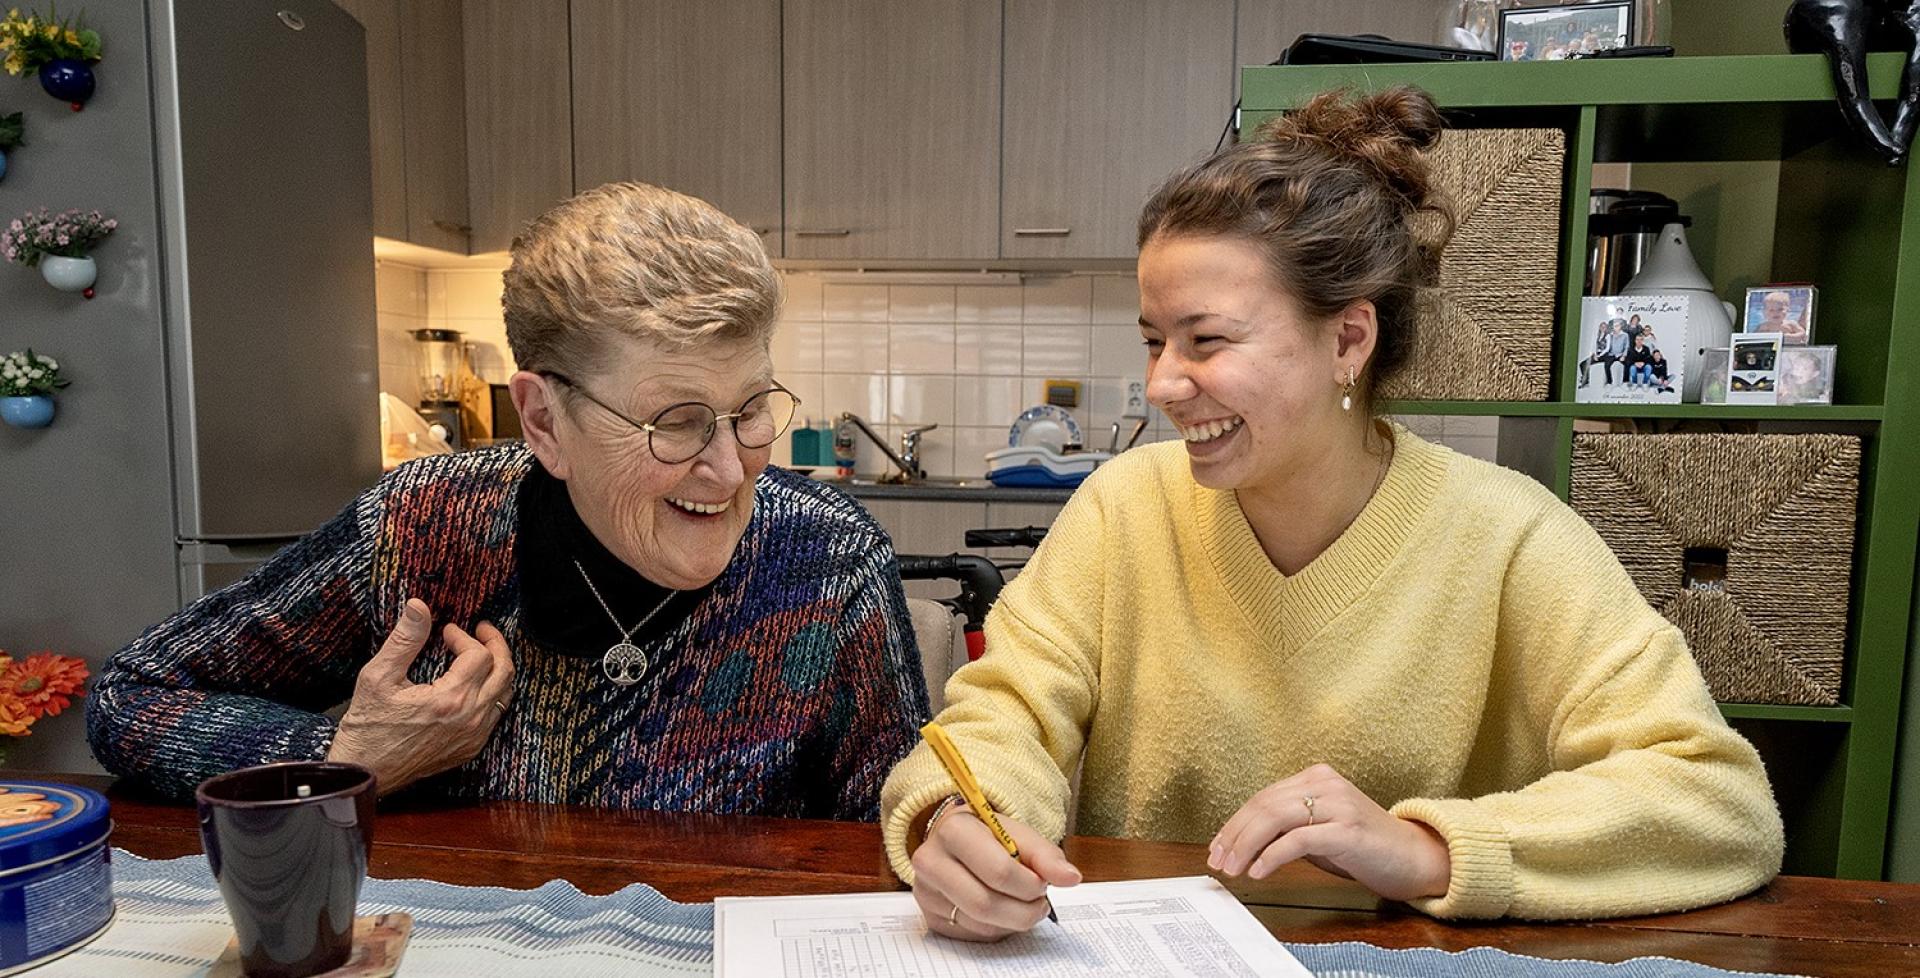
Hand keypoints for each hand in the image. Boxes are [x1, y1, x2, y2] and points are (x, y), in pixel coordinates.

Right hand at [326, 598, 515, 795]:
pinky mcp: (470, 749)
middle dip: (496, 645)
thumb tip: (418, 606)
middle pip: (504, 672)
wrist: (364, 771)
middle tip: (482, 630)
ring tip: (481, 652)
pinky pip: (495, 714)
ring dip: (497, 669)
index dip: (465, 637)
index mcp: (451, 700)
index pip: (479, 655)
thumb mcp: (378, 677)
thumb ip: (404, 640)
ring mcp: (473, 737)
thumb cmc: (367, 728)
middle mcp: (470, 719)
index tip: (447, 631)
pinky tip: (475, 683)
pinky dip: (492, 692)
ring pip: (504, 694)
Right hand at [911, 801, 1081, 941]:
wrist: (957, 840)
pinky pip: (973, 935)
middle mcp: (931, 861)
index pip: (998, 872)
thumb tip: (1071, 877)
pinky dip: (997, 928)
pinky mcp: (930, 917)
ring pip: (981, 925)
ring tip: (1022, 904)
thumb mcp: (1019, 835)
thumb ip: (1046, 856)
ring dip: (1013, 921)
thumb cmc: (990, 836)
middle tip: (1039, 903)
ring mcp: (927, 892)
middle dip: (1023, 910)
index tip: (1042, 884)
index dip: (1029, 885)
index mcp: (954, 831)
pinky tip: (1002, 911)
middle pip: (985, 905)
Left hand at [1208, 764, 1449, 902]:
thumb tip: (1245, 842)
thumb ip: (1288, 827)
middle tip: (1219, 861)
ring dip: (1246, 846)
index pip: (1263, 797)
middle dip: (1234, 836)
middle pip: (1263, 805)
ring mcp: (1338, 804)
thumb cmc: (1365, 846)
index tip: (1218, 846)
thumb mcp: (1320, 830)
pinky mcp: (1347, 830)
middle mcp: (1325, 784)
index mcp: (1316, 778)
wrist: (1414, 857)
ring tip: (1234, 868)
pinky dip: (1271, 856)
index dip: (1235, 823)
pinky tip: (1259, 871)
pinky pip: (1298, 840)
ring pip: (1275, 818)